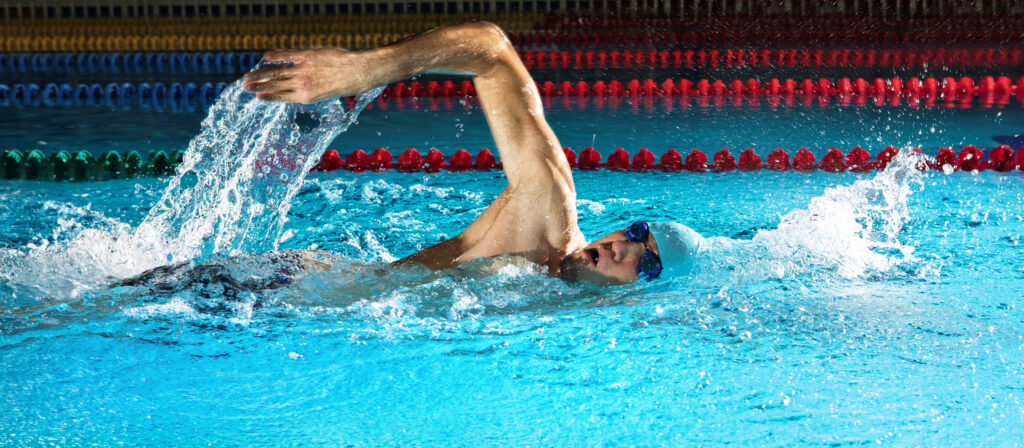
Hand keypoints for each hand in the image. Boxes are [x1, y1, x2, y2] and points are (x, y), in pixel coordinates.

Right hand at [243, 48, 380, 102]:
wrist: (357, 73)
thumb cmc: (343, 84)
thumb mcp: (325, 92)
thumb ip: (309, 89)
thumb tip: (296, 86)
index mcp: (307, 97)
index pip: (282, 97)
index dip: (268, 96)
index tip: (257, 96)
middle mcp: (303, 84)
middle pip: (275, 85)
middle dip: (258, 86)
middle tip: (245, 86)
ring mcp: (304, 70)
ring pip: (277, 71)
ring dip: (261, 73)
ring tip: (249, 75)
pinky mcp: (307, 56)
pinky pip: (288, 55)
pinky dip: (276, 55)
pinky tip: (266, 56)